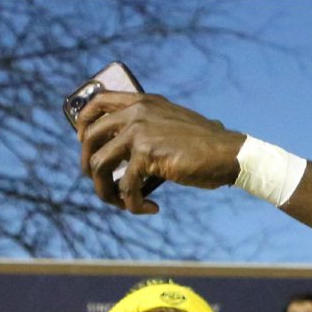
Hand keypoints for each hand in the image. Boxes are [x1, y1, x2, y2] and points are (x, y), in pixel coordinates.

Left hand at [76, 92, 244, 213]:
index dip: (83, 125)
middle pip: (89, 139)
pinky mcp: (146, 155)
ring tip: (124, 204)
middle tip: (104, 186)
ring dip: (106, 192)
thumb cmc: (205, 146)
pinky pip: (125, 187)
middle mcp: (136, 112)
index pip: (97, 103)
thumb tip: (124, 155)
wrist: (228, 154)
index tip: (85, 144)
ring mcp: (138, 132)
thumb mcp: (171, 126)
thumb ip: (148, 129)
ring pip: (98, 165)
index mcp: (142, 102)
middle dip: (89, 168)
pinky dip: (134, 205)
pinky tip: (151, 209)